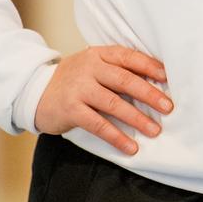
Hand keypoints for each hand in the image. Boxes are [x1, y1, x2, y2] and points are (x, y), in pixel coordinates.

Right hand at [33, 45, 171, 155]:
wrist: (34, 92)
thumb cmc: (73, 80)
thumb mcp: (92, 65)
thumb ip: (116, 69)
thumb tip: (153, 82)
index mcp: (98, 55)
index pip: (129, 57)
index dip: (150, 66)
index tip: (168, 78)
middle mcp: (89, 68)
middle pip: (125, 80)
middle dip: (149, 94)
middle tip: (168, 107)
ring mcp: (79, 89)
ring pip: (113, 103)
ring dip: (137, 118)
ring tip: (154, 130)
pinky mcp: (71, 110)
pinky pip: (98, 124)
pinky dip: (116, 137)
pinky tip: (130, 147)